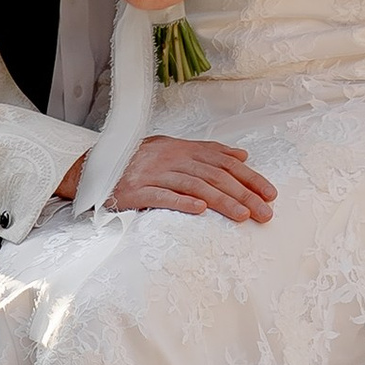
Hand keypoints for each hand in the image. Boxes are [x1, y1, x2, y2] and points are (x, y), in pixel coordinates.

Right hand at [108, 134, 275, 222]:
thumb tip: (242, 156)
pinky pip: (161, 196)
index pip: (223, 162)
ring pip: (194, 185)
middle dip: (243, 194)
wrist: (94, 167)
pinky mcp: (135, 190)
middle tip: (265, 212)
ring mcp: (153, 174)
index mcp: (182, 148)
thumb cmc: (139, 161)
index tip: (270, 194)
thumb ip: (206, 152)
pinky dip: (182, 202)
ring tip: (243, 216)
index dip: (249, 177)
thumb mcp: (173, 150)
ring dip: (222, 201)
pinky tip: (200, 210)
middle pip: (214, 175)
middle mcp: (171, 158)